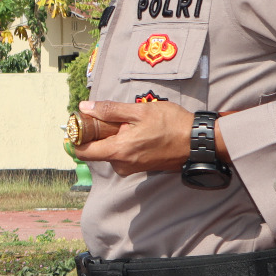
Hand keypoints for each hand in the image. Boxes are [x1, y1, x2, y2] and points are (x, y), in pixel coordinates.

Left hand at [73, 100, 224, 175]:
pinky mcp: (140, 168)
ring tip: (131, 123)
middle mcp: (122, 164)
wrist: (198, 142)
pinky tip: (139, 132)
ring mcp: (132, 168)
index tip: (80, 125)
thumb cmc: (171, 124)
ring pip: (111, 152)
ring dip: (114, 138)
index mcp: (118, 151)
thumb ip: (109, 110)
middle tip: (111, 117)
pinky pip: (123, 156)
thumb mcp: (139, 111)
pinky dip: (124, 144)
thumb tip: (85, 107)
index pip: (83, 152)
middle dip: (98, 134)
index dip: (76, 139)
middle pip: (96, 151)